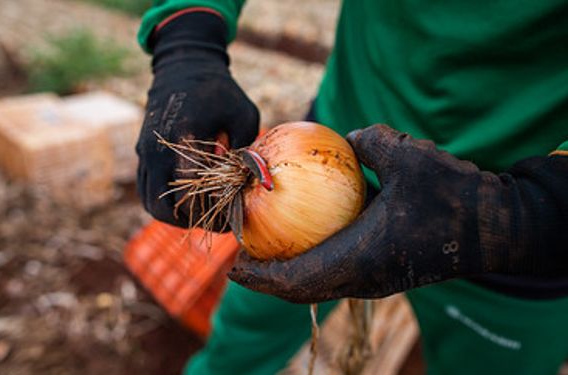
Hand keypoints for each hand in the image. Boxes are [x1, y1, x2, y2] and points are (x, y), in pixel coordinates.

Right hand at [136, 12, 258, 227]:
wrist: (182, 68)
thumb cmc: (220, 91)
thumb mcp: (244, 115)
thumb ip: (245, 151)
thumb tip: (246, 185)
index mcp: (184, 139)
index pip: (192, 194)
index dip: (212, 214)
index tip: (231, 220)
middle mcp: (158, 150)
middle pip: (166, 209)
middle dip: (194, 221)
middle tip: (217, 222)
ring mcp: (145, 153)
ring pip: (152, 204)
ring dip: (176, 216)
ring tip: (203, 213)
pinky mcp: (141, 154)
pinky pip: (146, 190)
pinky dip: (165, 203)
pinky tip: (189, 200)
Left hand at [228, 124, 567, 302]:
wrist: (497, 230)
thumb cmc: (455, 196)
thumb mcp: (410, 156)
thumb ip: (371, 141)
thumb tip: (346, 136)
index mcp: (360, 260)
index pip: (295, 280)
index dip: (260, 276)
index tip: (233, 264)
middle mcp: (364, 279)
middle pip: (302, 289)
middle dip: (267, 278)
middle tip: (242, 256)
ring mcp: (376, 280)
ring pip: (320, 284)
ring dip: (289, 272)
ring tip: (266, 248)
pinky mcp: (386, 272)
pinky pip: (338, 272)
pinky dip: (314, 260)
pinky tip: (309, 233)